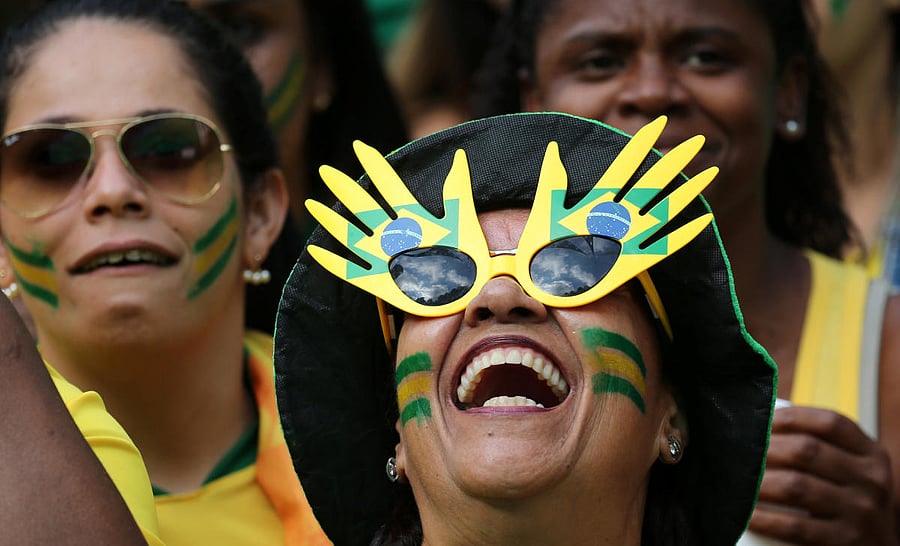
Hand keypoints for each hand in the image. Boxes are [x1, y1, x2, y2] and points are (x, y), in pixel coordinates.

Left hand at [747, 405, 896, 544]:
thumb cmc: (850, 500)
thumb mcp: (852, 470)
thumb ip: (823, 448)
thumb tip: (765, 423)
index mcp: (871, 453)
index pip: (829, 423)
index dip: (790, 418)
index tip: (762, 422)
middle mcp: (870, 479)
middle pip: (806, 451)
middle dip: (765, 449)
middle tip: (738, 452)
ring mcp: (860, 512)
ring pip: (795, 486)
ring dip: (758, 483)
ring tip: (737, 480)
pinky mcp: (844, 541)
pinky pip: (795, 526)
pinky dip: (765, 519)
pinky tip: (747, 515)